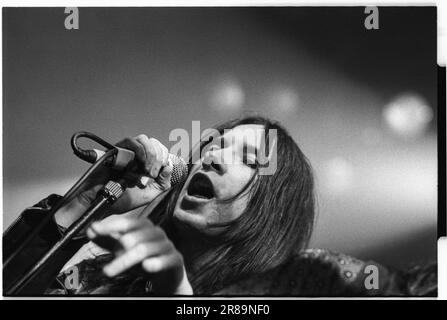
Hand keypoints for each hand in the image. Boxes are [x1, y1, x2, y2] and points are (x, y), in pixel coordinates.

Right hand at [55, 135, 172, 227]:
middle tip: (152, 174)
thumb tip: (169, 166)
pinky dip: (140, 150)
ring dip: (150, 154)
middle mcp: (137, 156)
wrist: (103, 202)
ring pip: (144, 139)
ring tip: (146, 170)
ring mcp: (126, 152)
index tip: (159, 173)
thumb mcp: (150, 194)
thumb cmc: (123, 199)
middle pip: (155, 143)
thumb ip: (162, 182)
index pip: (161, 151)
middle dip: (158, 158)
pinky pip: (131, 141)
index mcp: (146, 164)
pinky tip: (141, 162)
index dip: (164, 158)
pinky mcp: (116, 150)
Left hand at [87, 215, 192, 294]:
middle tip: (105, 268)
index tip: (94, 230)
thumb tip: (90, 229)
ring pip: (144, 250)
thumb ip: (108, 239)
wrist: (168, 273)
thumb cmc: (144, 258)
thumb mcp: (124, 248)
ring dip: (124, 261)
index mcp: (144, 226)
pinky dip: (156, 263)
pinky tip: (147, 267)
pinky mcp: (175, 259)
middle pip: (133, 237)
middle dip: (117, 250)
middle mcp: (156, 232)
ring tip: (109, 272)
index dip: (110, 225)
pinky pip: (166, 259)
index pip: (126, 222)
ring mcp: (166, 245)